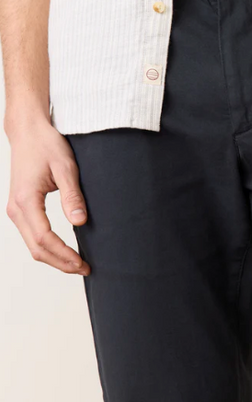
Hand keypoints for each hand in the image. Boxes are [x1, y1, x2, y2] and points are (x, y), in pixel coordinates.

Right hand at [5, 118, 89, 274]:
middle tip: (85, 269)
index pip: (45, 238)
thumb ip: (72, 195)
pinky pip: (32, 235)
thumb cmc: (47, 145)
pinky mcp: (20, 208)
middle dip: (61, 262)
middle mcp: (16, 209)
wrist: (29, 132)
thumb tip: (80, 222)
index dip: (65, 254)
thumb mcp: (66, 167)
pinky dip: (48, 247)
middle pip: (36, 248)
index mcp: (26, 201)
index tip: (83, 263)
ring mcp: (16, 210)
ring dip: (54, 257)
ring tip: (78, 263)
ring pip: (33, 245)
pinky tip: (65, 250)